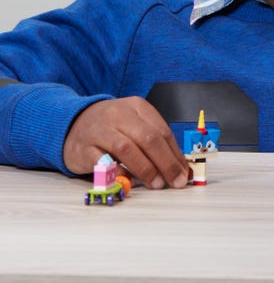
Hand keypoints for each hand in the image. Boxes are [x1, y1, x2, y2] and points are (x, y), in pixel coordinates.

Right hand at [63, 97, 189, 188]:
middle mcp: (119, 115)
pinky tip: (129, 181)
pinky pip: (104, 162)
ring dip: (146, 169)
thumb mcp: (135, 124)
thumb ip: (155, 141)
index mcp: (136, 107)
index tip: (184, 172)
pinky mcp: (83, 148)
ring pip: (128, 149)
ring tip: (156, 183)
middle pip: (149, 139)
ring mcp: (100, 130)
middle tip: (175, 180)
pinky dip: (119, 172)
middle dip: (166, 163)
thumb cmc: (111, 127)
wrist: (72, 123)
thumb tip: (178, 166)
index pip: (163, 131)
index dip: (176, 154)